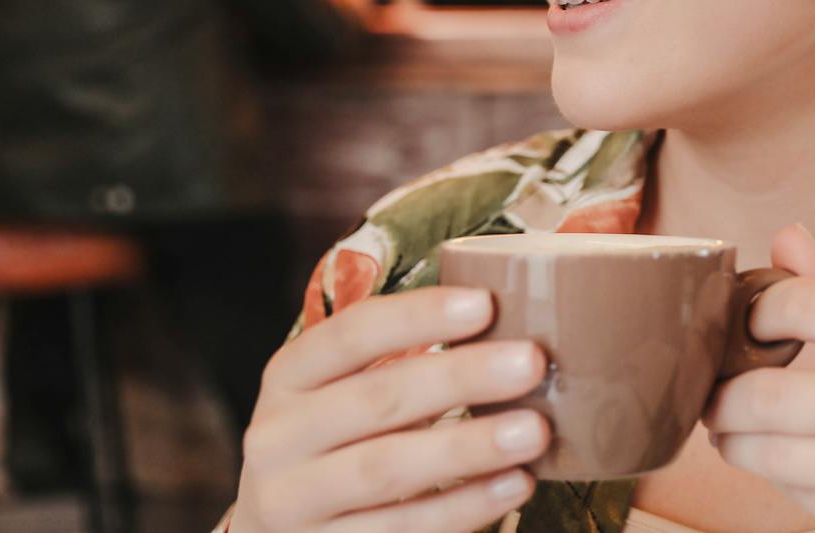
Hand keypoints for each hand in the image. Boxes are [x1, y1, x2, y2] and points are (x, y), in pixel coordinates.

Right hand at [229, 286, 550, 532]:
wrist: (281, 529)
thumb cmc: (337, 440)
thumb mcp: (343, 393)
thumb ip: (403, 364)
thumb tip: (508, 336)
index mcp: (289, 377)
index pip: (352, 334)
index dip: (418, 316)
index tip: (484, 304)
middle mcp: (279, 437)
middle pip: (377, 399)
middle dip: (460, 377)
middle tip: (530, 362)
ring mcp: (293, 501)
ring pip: (386, 469)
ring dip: (468, 447)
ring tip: (534, 430)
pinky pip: (399, 529)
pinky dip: (462, 506)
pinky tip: (514, 484)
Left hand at [701, 225, 814, 532]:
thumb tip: (783, 236)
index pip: (808, 305)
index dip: (755, 311)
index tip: (744, 323)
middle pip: (773, 393)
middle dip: (724, 394)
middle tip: (713, 392)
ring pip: (775, 454)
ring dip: (734, 442)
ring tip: (728, 431)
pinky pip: (803, 497)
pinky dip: (775, 478)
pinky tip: (774, 463)